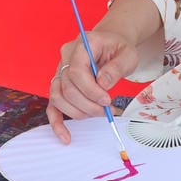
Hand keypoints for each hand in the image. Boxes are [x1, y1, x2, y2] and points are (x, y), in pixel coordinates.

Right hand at [46, 29, 139, 143]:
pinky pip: (52, 104)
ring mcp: (60, 70)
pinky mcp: (60, 83)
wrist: (111, 45)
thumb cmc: (119, 49)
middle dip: (88, 104)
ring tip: (98, 113)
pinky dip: (56, 121)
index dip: (90, 90)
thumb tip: (102, 84)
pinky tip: (65, 136)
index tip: (106, 100)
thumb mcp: (128, 54)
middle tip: (107, 110)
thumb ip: (117, 67)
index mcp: (83, 45)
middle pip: (67, 86)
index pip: (76, 70)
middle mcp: (66, 56)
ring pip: (59, 96)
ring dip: (78, 112)